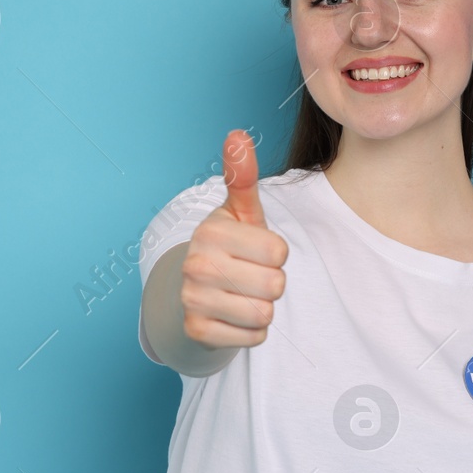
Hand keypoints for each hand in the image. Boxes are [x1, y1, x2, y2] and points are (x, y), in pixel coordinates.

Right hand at [180, 129, 289, 348]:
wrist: (193, 290)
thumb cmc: (230, 247)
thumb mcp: (241, 212)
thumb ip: (242, 176)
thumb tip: (237, 135)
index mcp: (212, 231)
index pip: (279, 251)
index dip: (276, 253)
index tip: (255, 251)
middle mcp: (196, 264)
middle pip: (275, 285)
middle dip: (272, 283)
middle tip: (250, 275)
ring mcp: (192, 299)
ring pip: (264, 313)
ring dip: (262, 307)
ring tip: (242, 294)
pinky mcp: (197, 331)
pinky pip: (253, 337)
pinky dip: (251, 331)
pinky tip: (233, 316)